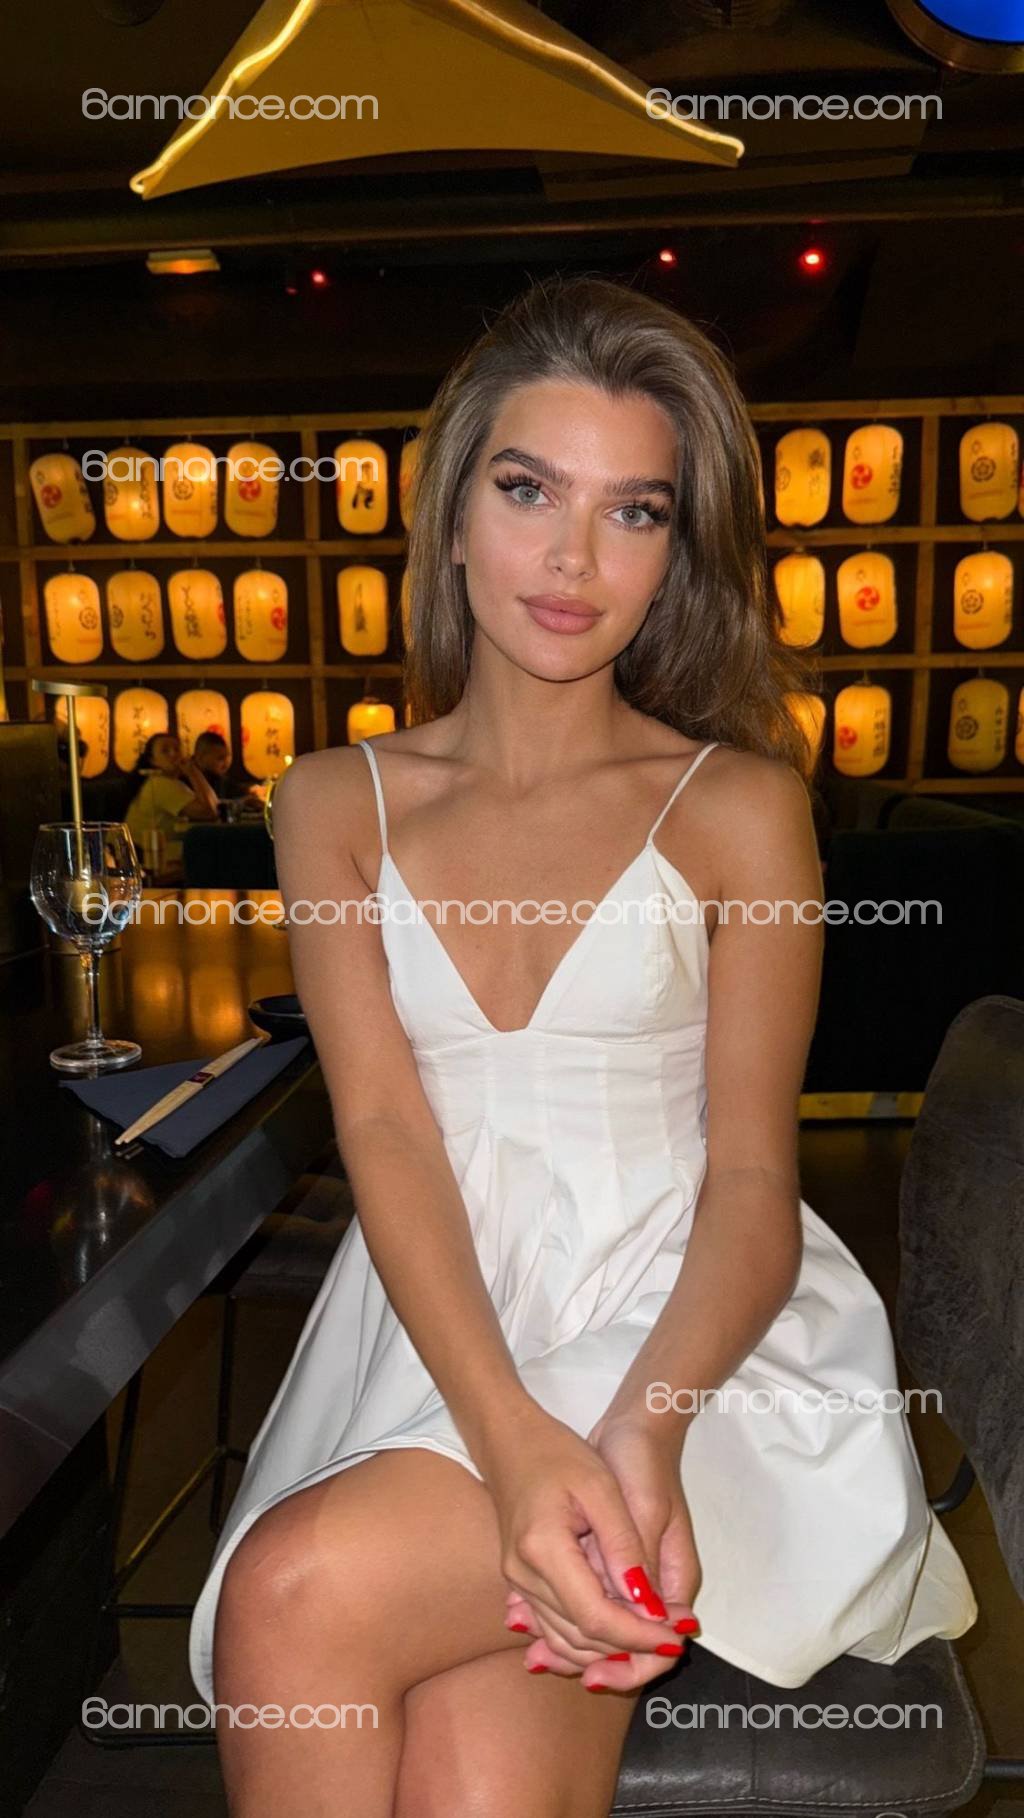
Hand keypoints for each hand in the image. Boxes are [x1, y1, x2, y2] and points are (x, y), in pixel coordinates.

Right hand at [503, 1412, 700, 1691]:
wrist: (510, 1440)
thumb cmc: (559, 1454)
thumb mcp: (602, 1488)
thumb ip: (624, 1547)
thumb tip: (648, 1604)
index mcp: (543, 1549)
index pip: (595, 1617)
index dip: (637, 1635)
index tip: (674, 1638)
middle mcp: (524, 1575)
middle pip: (580, 1636)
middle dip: (629, 1648)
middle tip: (670, 1643)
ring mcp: (517, 1581)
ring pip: (566, 1639)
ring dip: (609, 1650)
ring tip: (650, 1641)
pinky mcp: (520, 1581)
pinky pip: (553, 1626)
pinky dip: (586, 1639)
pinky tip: (616, 1637)